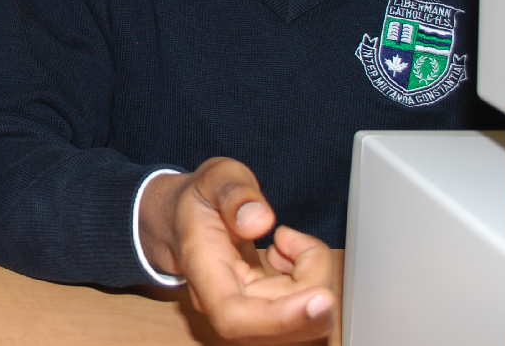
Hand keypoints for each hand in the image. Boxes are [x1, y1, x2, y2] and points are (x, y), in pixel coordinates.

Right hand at [138, 158, 341, 343]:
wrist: (182, 219)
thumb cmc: (200, 201)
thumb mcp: (216, 178)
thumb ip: (235, 195)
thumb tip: (259, 222)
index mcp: (204, 273)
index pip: (235, 317)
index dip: (281, 318)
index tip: (322, 299)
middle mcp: (222, 305)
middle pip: (279, 326)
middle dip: (313, 284)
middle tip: (301, 240)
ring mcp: (245, 314)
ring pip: (301, 322)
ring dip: (314, 277)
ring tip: (289, 239)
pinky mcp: (266, 314)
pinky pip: (304, 312)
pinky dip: (313, 279)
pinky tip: (293, 253)